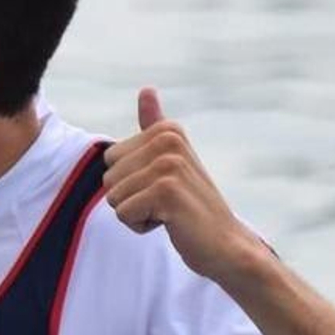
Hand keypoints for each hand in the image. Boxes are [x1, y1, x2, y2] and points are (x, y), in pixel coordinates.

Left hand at [103, 88, 261, 285]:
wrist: (226, 245)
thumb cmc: (193, 206)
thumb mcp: (172, 161)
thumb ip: (155, 126)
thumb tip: (146, 88)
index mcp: (167, 130)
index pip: (110, 158)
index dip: (130, 181)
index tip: (164, 187)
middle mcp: (168, 141)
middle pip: (108, 176)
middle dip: (130, 198)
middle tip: (167, 203)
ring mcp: (168, 164)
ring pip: (113, 196)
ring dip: (136, 213)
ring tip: (169, 213)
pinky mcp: (166, 192)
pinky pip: (123, 213)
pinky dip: (140, 226)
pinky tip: (170, 224)